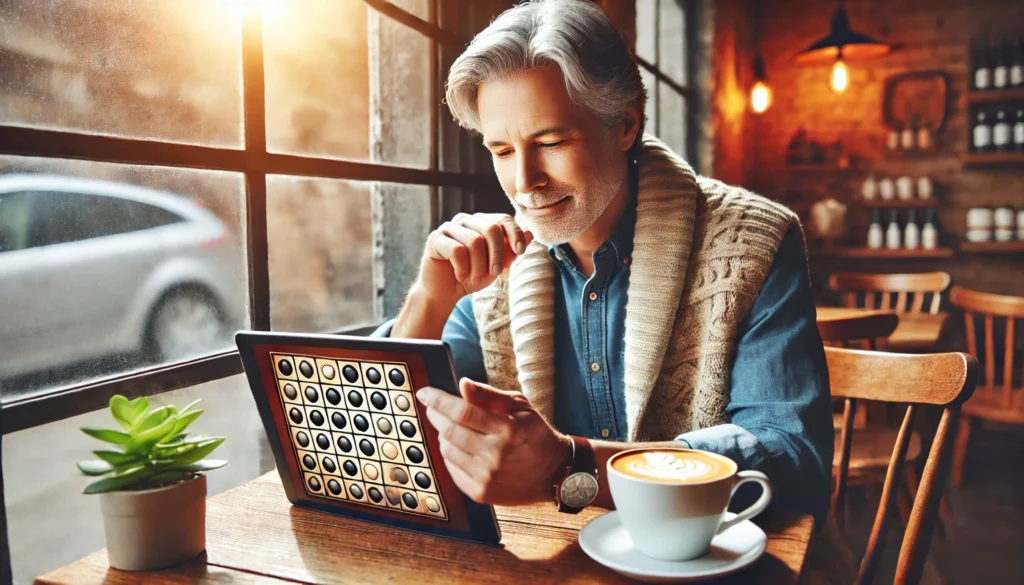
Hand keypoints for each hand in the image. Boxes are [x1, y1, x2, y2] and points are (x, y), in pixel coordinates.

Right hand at [414, 213, 533, 306]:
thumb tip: (531, 233)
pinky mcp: (435, 239)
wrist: (444, 294)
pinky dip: (463, 268)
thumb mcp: (496, 266)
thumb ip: (511, 251)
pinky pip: (456, 250)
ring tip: (474, 277)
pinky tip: (460, 276)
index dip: (515, 234)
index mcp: (481, 223)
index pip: (503, 219)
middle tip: (495, 273)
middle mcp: (465, 221)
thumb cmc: (471, 277)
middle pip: (491, 228)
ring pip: (475, 241)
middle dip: (498, 254)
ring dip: (479, 266)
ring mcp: (449, 228)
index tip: (521, 251)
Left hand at [416, 378, 571, 505]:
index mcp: (507, 429)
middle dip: (435, 415)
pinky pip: (452, 470)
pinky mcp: (481, 493)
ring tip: (449, 426)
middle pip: (450, 431)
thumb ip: (489, 395)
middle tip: (432, 407)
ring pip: (447, 450)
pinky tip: (457, 447)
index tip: (424, 393)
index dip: (438, 400)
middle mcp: (495, 455)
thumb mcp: (520, 406)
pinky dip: (449, 455)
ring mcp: (487, 477)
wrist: (554, 473)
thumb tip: (462, 385)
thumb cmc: (536, 434)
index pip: (462, 412)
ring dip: (442, 435)